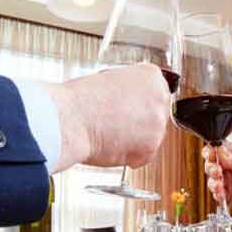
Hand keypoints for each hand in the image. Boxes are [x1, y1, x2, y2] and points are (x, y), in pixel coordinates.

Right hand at [47, 63, 170, 171]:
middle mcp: (160, 98)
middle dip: (139, 121)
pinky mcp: (151, 147)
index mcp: (151, 76)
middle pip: (155, 114)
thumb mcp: (107, 81)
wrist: (71, 120)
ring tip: (111, 135)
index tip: (128, 108)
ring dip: (135, 139)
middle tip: (117, 123)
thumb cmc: (80, 100)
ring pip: (151, 136)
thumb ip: (126, 91)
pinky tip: (113, 147)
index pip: (155, 92)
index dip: (137, 103)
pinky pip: (145, 156)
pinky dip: (130, 156)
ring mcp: (158, 123)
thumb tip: (127, 103)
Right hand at [204, 142, 231, 231]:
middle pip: (211, 162)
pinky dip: (216, 192)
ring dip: (212, 179)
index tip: (211, 154)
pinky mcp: (226, 194)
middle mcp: (229, 165)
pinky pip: (215, 192)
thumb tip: (219, 152)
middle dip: (211, 165)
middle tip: (216, 170)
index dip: (212, 150)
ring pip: (211, 177)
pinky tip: (221, 192)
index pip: (218, 148)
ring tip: (219, 182)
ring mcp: (227, 180)